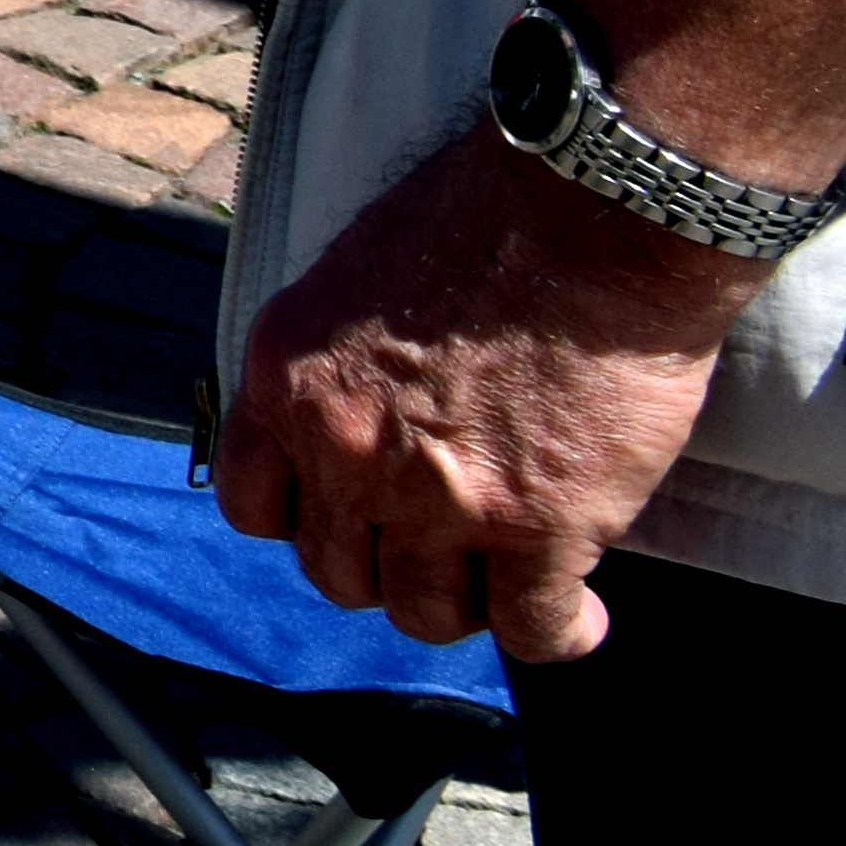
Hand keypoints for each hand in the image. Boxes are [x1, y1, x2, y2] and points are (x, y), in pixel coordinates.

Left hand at [215, 127, 762, 656]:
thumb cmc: (486, 220)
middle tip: (441, 549)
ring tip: (507, 578)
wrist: (590, 214)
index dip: (309, 522)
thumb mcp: (351, 281)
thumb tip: (362, 417)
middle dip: (388, 568)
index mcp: (288, 379)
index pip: (255, 506)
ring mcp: (437, 498)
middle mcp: (344, 449)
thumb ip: (339, 366)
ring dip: (466, 604)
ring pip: (425, 615)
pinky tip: (576, 612)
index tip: (352, 518)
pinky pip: (531, 629)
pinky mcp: (538, 528)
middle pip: (338, 572)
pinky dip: (556, 631)